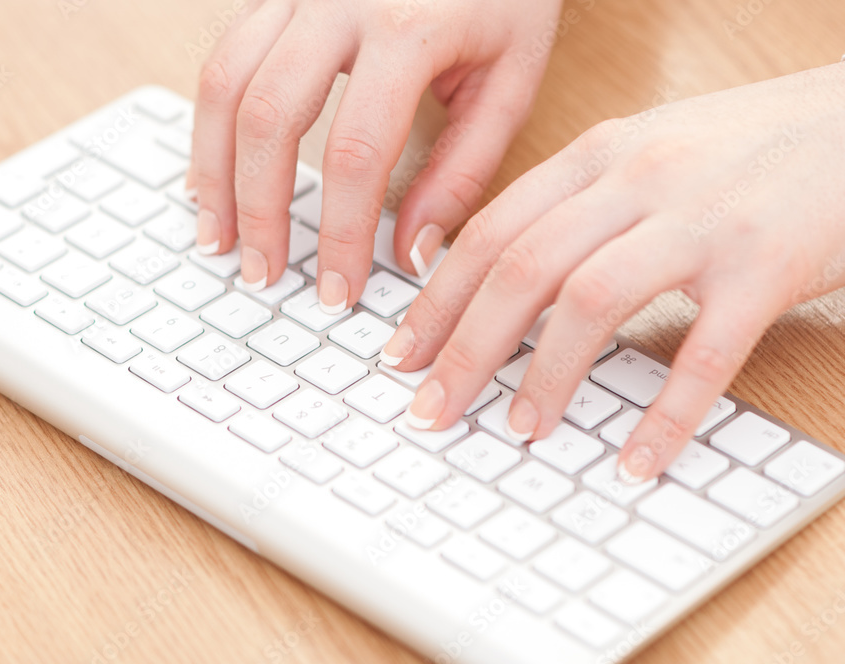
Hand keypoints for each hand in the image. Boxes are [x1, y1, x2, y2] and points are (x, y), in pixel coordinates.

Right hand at [188, 0, 561, 309]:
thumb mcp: (509, 81)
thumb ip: (462, 170)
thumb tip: (408, 253)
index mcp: (409, 26)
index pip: (355, 153)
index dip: (339, 234)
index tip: (336, 290)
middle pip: (268, 118)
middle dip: (258, 209)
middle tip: (261, 274)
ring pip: (224, 82)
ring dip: (213, 170)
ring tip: (218, 237)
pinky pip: (223, 57)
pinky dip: (210, 125)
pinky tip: (215, 174)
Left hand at [386, 63, 844, 481]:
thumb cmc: (746, 146)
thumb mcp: (646, 151)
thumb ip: (576, 205)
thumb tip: (502, 280)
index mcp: (599, 153)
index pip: (491, 230)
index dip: (437, 300)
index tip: (403, 354)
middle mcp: (638, 179)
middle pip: (521, 269)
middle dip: (464, 349)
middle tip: (432, 409)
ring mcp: (701, 221)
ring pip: (591, 303)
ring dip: (544, 378)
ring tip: (519, 431)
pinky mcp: (765, 266)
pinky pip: (703, 354)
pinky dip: (664, 417)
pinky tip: (637, 459)